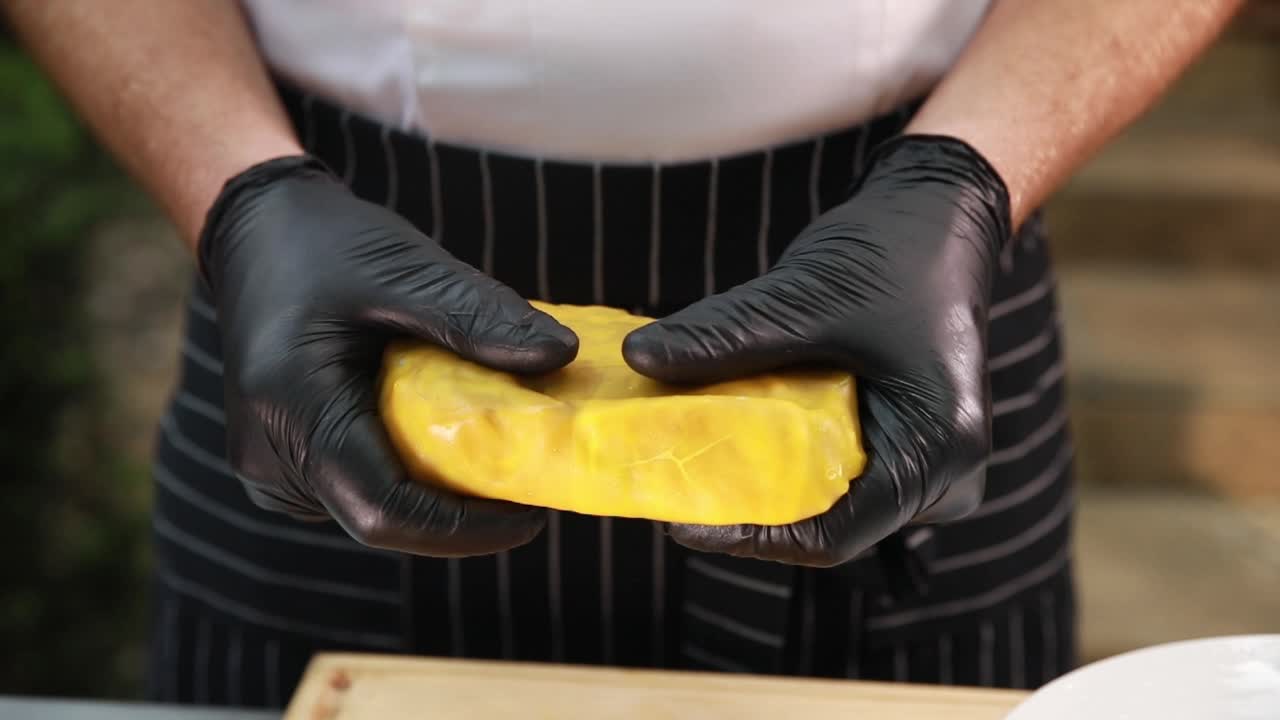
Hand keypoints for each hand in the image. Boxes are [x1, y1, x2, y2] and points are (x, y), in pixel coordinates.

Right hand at [198, 156, 578, 555]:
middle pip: (381, 519)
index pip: (384, 510)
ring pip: (370, 510)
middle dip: (462, 514)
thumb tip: (561, 356)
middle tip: (532, 481)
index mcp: (292, 405)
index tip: (533, 512)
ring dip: (439, 497)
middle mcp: (269, 454)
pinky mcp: (284, 462)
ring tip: (501, 457)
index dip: (464, 528)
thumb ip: (474, 314)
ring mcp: (271, 466)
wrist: (257, 231)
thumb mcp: (404, 266)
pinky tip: (454, 441)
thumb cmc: (324, 242)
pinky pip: (356, 489)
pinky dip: (411, 476)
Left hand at [621, 135, 1010, 566]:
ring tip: (691, 466)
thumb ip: (728, 336)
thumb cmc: (896, 250)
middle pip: (831, 525)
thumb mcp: (809, 295)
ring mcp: (927, 465)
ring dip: (763, 485)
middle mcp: (944, 475)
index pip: (835, 534)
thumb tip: (641, 360)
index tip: (682, 521)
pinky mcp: (903, 444)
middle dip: (751, 511)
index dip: (752, 537)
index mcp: (939, 450)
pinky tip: (729, 437)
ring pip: (831, 502)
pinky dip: (783, 458)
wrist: (942, 210)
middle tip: (676, 489)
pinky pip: (836, 473)